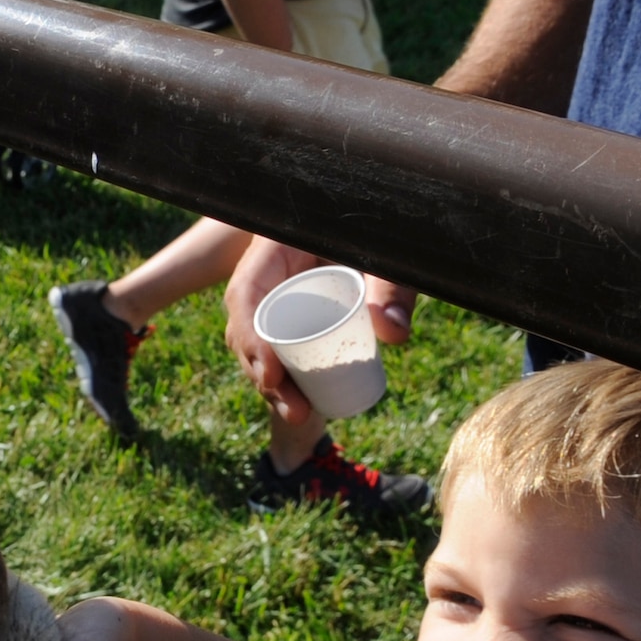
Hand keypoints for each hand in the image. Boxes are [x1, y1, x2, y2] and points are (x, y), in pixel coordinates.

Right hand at [222, 236, 417, 423]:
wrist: (383, 228)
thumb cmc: (376, 232)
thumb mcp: (383, 256)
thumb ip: (392, 287)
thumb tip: (394, 334)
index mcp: (275, 248)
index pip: (246, 293)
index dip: (250, 336)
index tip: (272, 375)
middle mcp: (267, 275)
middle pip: (247, 328)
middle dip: (263, 375)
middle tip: (297, 410)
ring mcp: (276, 296)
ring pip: (259, 343)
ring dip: (272, 384)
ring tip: (301, 413)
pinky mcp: (293, 314)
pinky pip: (277, 346)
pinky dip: (284, 376)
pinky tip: (300, 403)